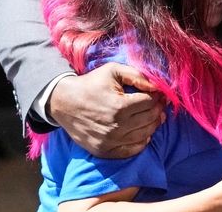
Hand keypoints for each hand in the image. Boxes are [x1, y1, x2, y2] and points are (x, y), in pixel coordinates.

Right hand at [48, 63, 164, 157]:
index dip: (158, 97)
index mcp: (119, 106)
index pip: (150, 103)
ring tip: (153, 116)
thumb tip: (157, 86)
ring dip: (153, 125)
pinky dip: (142, 141)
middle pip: (150, 119)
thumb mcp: (113, 71)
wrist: (63, 103)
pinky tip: (142, 131)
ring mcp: (110, 141)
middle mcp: (116, 126)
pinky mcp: (105, 151)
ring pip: (145, 135)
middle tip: (158, 104)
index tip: (158, 94)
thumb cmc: (91, 84)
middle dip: (158, 109)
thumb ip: (137, 75)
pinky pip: (133, 150)